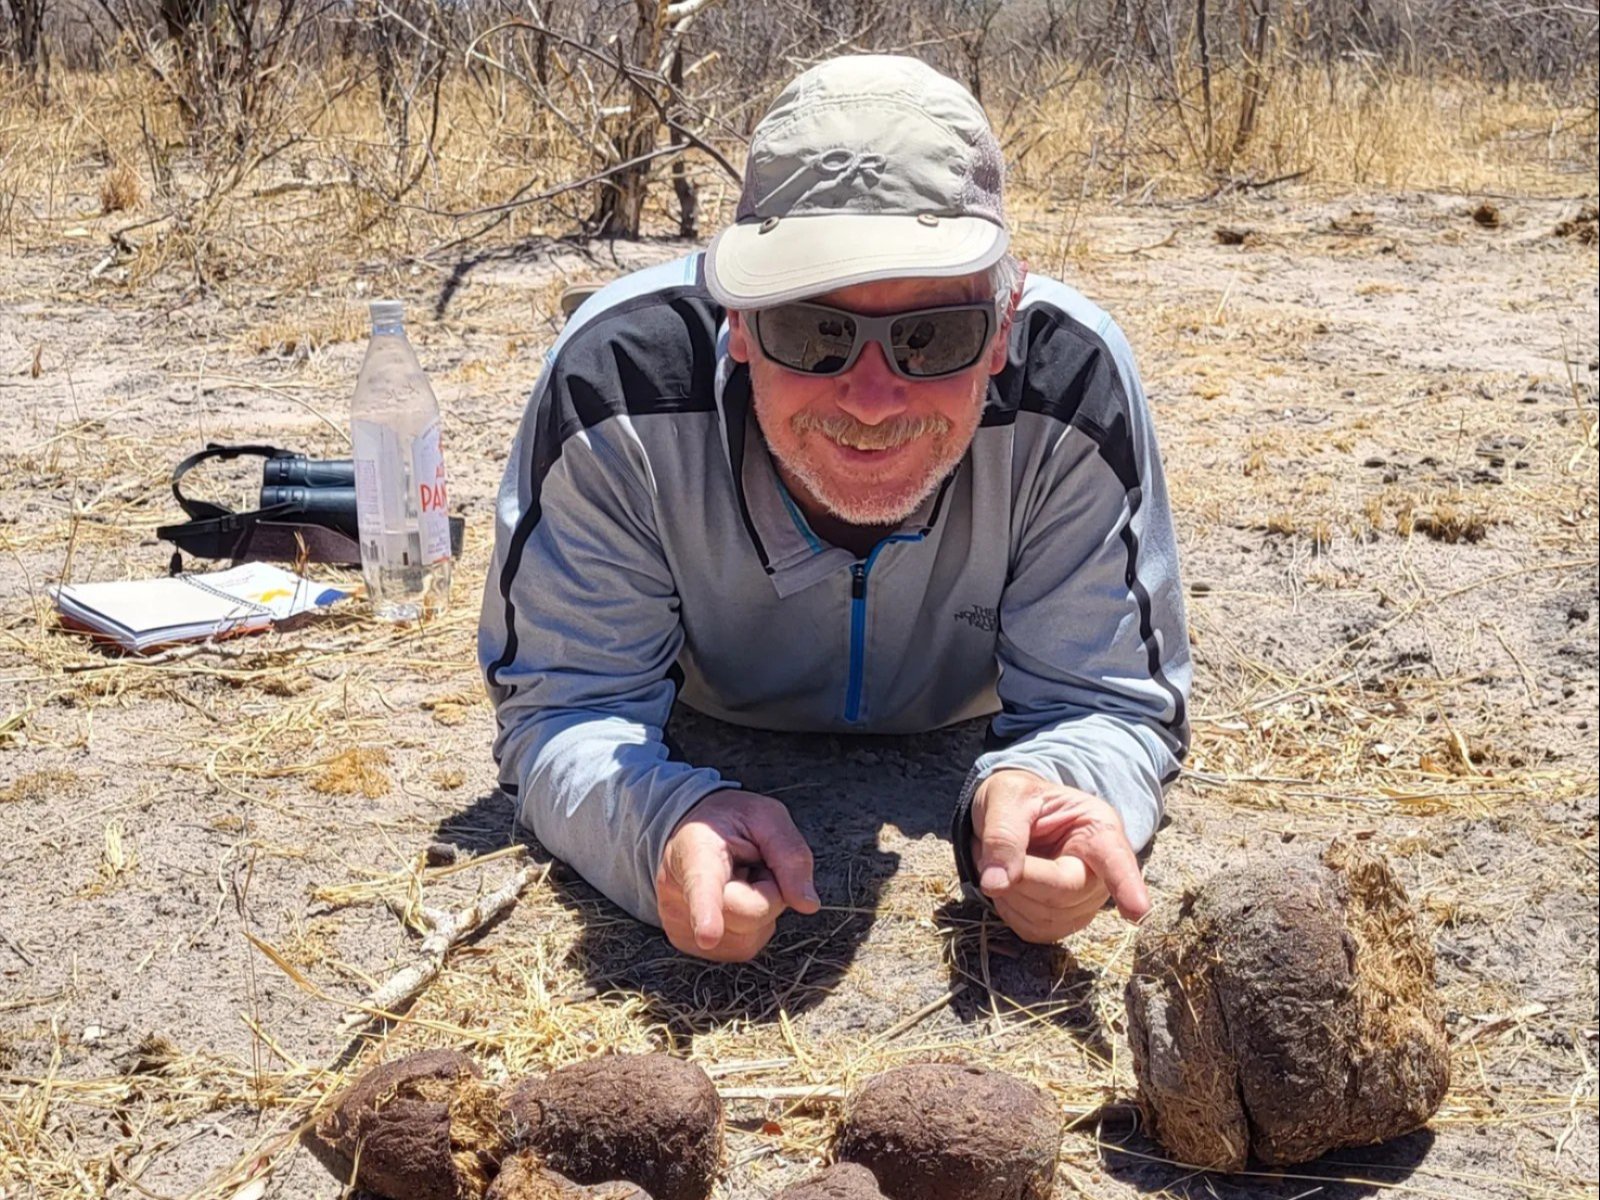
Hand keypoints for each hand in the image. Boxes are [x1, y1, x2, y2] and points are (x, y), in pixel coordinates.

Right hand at [655, 790, 819, 961]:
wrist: (690, 833)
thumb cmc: (729, 823)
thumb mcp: (767, 818)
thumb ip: (791, 855)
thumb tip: (807, 905)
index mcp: (695, 852)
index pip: (702, 886)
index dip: (706, 912)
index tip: (708, 936)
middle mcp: (679, 893)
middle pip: (748, 915)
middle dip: (769, 891)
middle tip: (753, 864)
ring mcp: (681, 925)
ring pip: (748, 936)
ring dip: (759, 908)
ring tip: (740, 879)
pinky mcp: (691, 946)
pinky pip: (742, 947)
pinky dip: (750, 925)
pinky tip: (734, 899)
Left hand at [969, 770, 1150, 943]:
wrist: (1009, 811)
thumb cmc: (1016, 798)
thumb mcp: (1006, 798)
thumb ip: (1002, 835)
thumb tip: (996, 883)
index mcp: (1098, 828)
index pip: (1115, 860)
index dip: (1127, 885)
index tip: (1138, 910)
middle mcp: (1101, 869)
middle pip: (1066, 893)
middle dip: (1021, 878)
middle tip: (988, 851)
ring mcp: (1085, 900)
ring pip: (1047, 918)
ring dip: (1008, 893)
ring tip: (999, 859)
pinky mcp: (1063, 920)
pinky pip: (1032, 929)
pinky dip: (1008, 908)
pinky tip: (1006, 882)